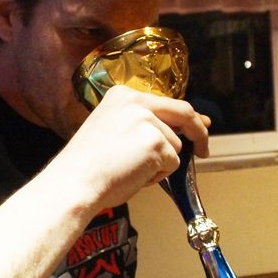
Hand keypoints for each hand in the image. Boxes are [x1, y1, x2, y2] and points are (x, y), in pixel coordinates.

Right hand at [55, 85, 209, 209]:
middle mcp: (136, 101)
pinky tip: (133, 176)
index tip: (201, 124)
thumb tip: (180, 132)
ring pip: (175, 147)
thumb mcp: (113, 130)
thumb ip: (144, 125)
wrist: (74, 182)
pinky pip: (172, 165)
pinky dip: (157, 176)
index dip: (187, 117)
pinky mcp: (156, 142)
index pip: (166, 102)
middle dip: (199, 133)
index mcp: (123, 95)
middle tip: (204, 150)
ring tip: (129, 170)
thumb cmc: (89, 165)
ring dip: (160, 164)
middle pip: (184, 113)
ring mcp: (148, 120)